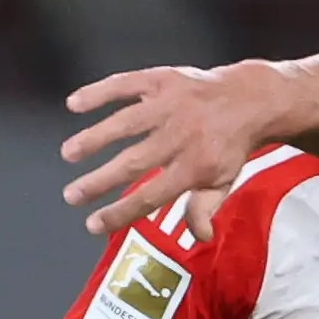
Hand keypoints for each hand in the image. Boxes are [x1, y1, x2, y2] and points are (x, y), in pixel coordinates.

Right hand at [62, 61, 280, 236]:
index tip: (92, 224)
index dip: (121, 211)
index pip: (152, 196)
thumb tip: (198, 238)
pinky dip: (99, 92)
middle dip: (98, 180)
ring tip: (69, 154)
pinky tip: (74, 104)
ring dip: (93, 138)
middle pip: (133, 162)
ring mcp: (169, 106)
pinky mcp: (162, 80)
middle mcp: (180, 137)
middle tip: (71, 195)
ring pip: (125, 123)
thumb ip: (204, 208)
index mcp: (195, 167)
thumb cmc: (230, 146)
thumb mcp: (224, 181)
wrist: (249, 100)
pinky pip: (126, 85)